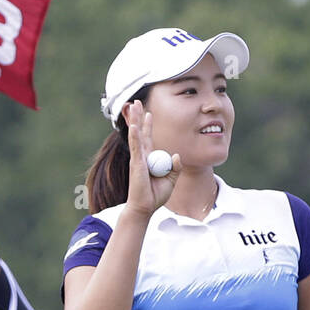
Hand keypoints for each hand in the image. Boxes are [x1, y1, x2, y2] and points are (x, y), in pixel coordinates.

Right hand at [124, 101, 181, 216]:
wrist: (145, 207)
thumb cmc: (155, 196)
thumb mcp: (171, 180)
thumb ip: (175, 167)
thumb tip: (177, 155)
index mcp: (149, 159)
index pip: (148, 138)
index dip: (148, 125)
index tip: (149, 113)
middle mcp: (141, 156)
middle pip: (140, 132)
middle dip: (138, 116)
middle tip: (136, 102)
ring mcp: (138, 158)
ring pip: (136, 135)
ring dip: (134, 119)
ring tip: (132, 106)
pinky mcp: (136, 164)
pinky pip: (136, 147)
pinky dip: (135, 136)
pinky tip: (133, 127)